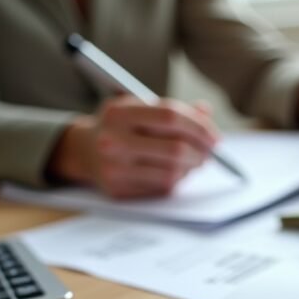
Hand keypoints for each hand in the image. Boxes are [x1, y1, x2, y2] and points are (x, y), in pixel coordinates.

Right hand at [49, 95, 217, 198]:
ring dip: (190, 169)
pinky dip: (175, 181)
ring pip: (171, 173)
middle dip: (201, 153)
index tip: (214, 136)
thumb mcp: (139, 108)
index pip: (170, 116)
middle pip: (174, 149)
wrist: (84, 151)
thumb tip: (206, 111)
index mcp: (119, 112)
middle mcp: (112, 140)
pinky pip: (160, 189)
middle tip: (210, 153)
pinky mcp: (118, 190)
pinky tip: (174, 172)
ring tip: (193, 161)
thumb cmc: (121, 126)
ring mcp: (113, 168)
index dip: (199, 126)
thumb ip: (172, 109)